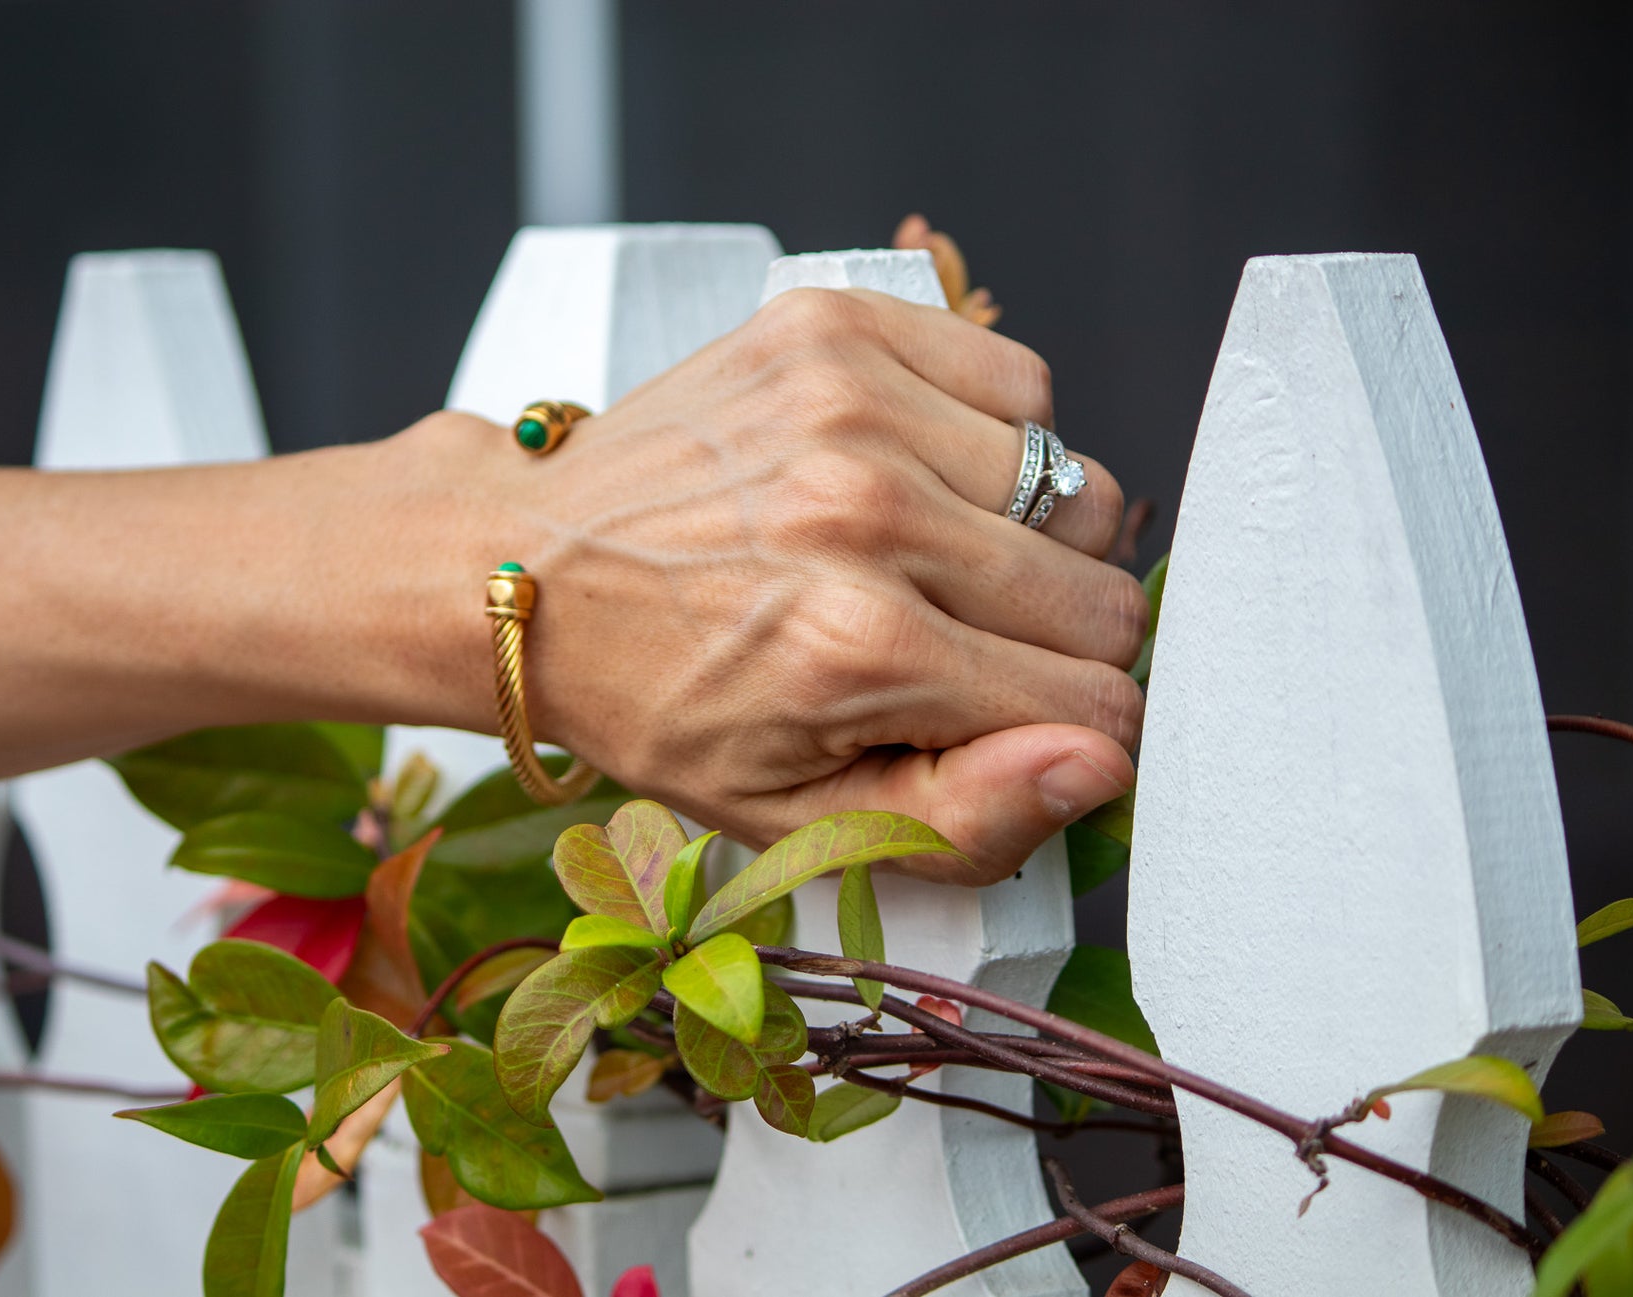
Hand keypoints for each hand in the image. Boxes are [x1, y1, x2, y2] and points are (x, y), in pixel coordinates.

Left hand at [373, 288, 1144, 882]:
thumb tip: (1102, 763)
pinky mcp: (840, 328)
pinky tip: (916, 475)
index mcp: (859, 650)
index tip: (1008, 721)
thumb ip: (963, 816)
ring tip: (925, 557)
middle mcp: (867, 514)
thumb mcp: (792, 813)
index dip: (1069, 730)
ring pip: (1078, 490)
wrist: (530, 564)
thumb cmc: (657, 697)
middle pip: (1101, 598)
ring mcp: (854, 406)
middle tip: (954, 644)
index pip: (1097, 704)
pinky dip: (992, 436)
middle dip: (1052, 645)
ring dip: (1025, 539)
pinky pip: (1020, 383)